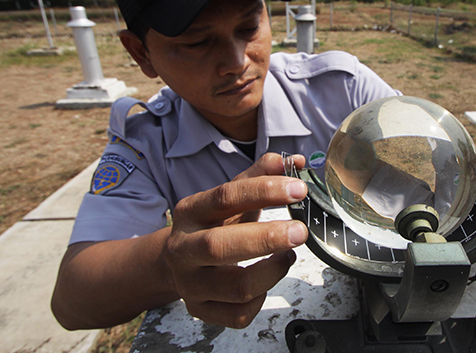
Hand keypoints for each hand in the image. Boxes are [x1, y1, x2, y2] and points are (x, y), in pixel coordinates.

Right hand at [162, 153, 308, 327]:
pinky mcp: (200, 310)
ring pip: (235, 287)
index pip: (225, 197)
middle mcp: (183, 249)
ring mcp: (190, 284)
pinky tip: (266, 282)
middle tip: (300, 231)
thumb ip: (259, 177)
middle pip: (219, 246)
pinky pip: (238, 314)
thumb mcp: (229, 197)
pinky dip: (261, 299)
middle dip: (266, 238)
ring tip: (288, 255)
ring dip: (272, 272)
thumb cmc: (211, 224)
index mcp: (191, 212)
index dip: (264, 191)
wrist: (175, 260)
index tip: (298, 188)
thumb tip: (295, 160)